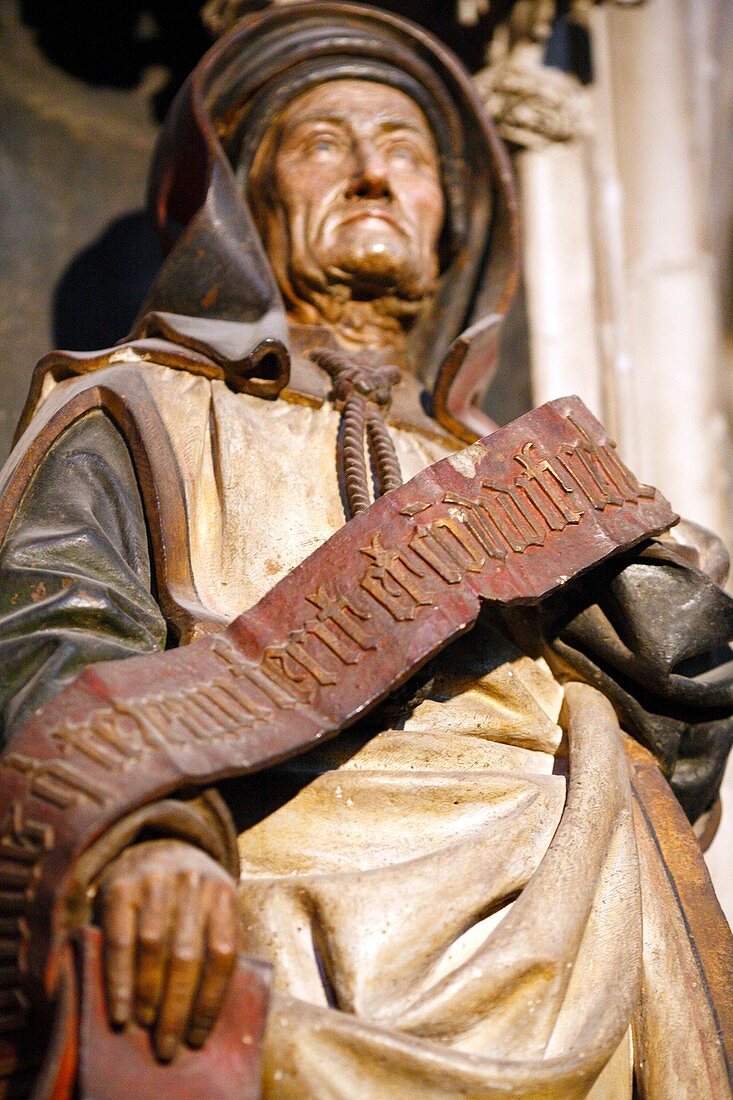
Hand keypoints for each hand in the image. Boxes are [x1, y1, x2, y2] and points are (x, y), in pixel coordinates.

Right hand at [98, 839, 239, 1061]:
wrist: (157, 844)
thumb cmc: (189, 895)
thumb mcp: (214, 906)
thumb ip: (216, 942)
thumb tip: (212, 1012)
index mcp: (223, 892)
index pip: (222, 953)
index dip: (211, 1000)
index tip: (198, 1036)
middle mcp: (192, 883)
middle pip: (187, 955)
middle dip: (177, 1007)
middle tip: (167, 1045)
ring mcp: (156, 881)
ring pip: (153, 946)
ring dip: (148, 994)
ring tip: (145, 1026)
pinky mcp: (121, 886)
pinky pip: (119, 939)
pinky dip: (119, 978)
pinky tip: (120, 1008)